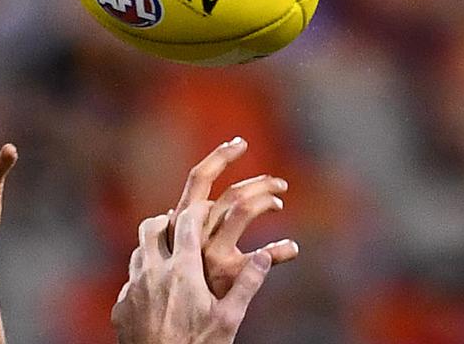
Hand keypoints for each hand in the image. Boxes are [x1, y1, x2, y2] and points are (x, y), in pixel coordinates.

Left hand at [112, 202, 272, 343]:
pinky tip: (155, 290)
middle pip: (152, 227)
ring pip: (137, 251)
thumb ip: (247, 284)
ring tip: (169, 255)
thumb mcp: (229, 319)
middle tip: (182, 226)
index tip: (206, 208)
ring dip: (152, 247)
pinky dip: (142, 276)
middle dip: (167, 220)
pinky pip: (129, 280)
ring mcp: (133, 289)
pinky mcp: (121, 307)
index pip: (186, 222)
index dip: (197, 210)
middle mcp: (152, 272)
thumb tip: (264, 256)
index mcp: (181, 271)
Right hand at [169, 137, 298, 296]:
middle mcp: (196, 231)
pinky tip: (291, 248)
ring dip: (266, 201)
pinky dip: (281, 249)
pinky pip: (262, 254)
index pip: (199, 178)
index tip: (239, 142)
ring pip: (244, 208)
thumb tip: (190, 206)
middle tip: (278, 181)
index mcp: (183, 222)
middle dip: (258, 180)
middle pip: (231, 191)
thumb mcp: (173, 248)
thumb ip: (183, 227)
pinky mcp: (228, 273)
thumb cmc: (176, 283)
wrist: (172, 322)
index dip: (219, 157)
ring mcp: (212, 251)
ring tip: (279, 201)